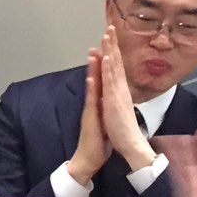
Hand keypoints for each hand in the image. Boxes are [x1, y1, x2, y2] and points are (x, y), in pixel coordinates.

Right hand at [65, 49, 109, 185]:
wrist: (88, 157)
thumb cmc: (97, 141)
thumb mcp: (103, 120)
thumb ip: (104, 108)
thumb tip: (107, 100)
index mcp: (99, 102)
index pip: (103, 78)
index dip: (106, 62)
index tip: (108, 46)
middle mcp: (94, 102)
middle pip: (97, 76)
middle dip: (99, 57)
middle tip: (101, 39)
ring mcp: (91, 108)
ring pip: (93, 84)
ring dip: (93, 67)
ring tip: (94, 51)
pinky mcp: (90, 116)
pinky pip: (91, 99)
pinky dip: (92, 86)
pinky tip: (92, 76)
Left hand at [98, 28, 154, 171]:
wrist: (131, 144)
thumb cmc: (124, 129)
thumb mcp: (120, 109)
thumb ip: (119, 97)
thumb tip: (118, 90)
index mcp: (121, 90)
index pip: (117, 66)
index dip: (114, 51)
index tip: (111, 37)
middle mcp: (121, 88)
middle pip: (116, 62)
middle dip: (113, 44)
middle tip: (110, 27)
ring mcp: (118, 93)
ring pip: (113, 67)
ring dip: (110, 50)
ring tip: (107, 35)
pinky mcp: (114, 100)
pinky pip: (111, 81)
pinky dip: (108, 68)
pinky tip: (105, 57)